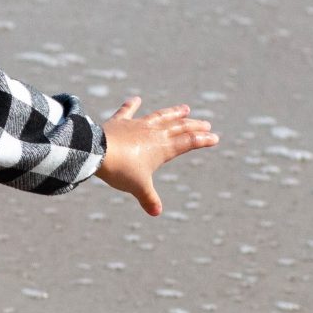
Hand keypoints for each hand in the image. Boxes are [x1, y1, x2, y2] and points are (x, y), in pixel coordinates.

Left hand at [95, 96, 217, 216]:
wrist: (97, 152)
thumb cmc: (122, 170)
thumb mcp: (138, 187)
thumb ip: (148, 199)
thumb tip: (156, 213)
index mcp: (162, 148)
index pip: (188, 142)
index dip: (202, 140)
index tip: (214, 138)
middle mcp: (153, 133)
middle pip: (178, 127)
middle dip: (193, 126)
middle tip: (206, 124)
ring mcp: (137, 125)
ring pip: (160, 116)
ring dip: (173, 112)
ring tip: (185, 108)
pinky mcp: (120, 122)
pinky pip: (127, 111)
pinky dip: (132, 105)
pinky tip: (137, 99)